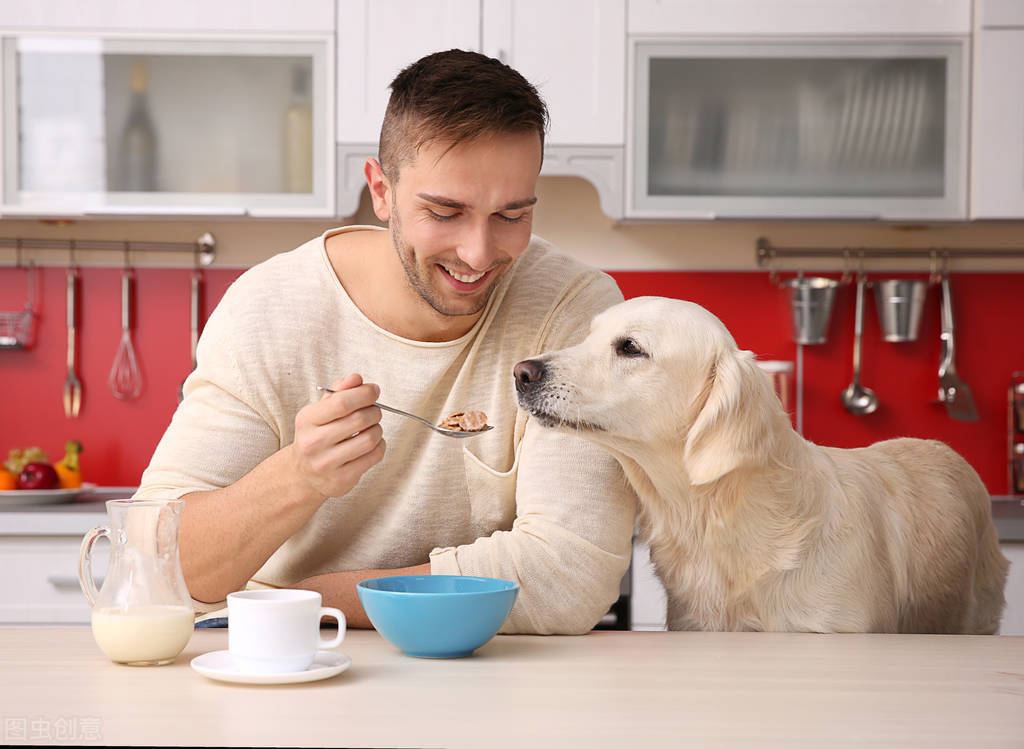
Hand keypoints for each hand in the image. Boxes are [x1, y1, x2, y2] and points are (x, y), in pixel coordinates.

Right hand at [290, 373, 384, 500]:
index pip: (342, 402)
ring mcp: (327, 463)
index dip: (364, 393)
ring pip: (369, 439)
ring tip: (372, 427)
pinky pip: (373, 457)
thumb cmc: (317, 435)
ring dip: (378, 429)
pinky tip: (373, 443)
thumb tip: (356, 378)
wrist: (303, 474)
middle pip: (358, 420)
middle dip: (374, 411)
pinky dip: (380, 446)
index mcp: (307, 420)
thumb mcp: (320, 411)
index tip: (374, 390)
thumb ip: (339, 392)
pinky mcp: (341, 479)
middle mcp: (313, 443)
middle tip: (375, 410)